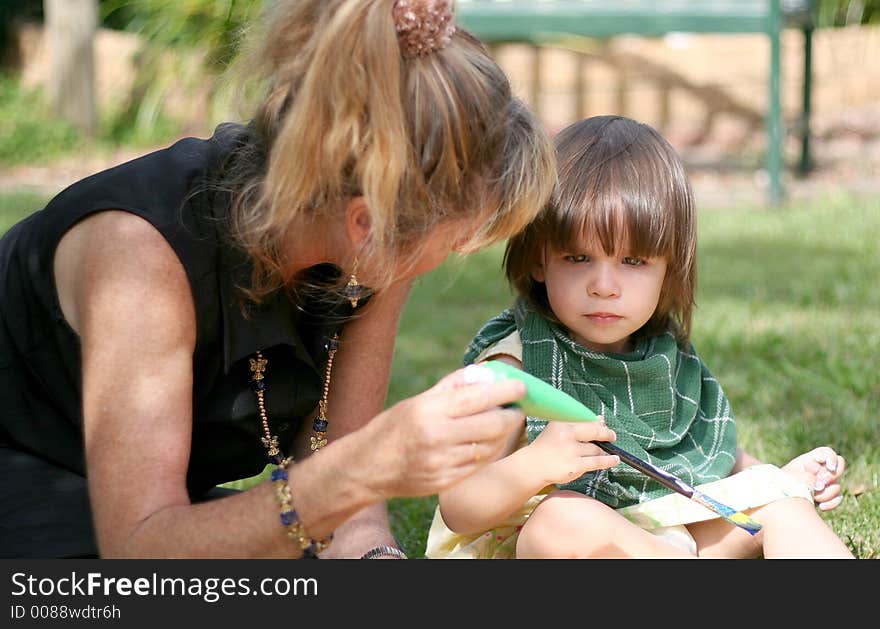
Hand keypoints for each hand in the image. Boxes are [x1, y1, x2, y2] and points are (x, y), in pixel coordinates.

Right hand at [353, 367, 527, 499]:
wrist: (367, 467)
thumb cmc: (393, 427)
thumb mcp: (418, 400)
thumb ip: (453, 386)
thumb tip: (486, 373)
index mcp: (429, 410)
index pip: (478, 398)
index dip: (505, 392)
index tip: (521, 387)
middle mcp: (437, 436)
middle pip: (492, 425)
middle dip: (511, 415)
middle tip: (516, 408)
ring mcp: (442, 462)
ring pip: (491, 447)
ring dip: (503, 434)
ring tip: (503, 423)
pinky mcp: (445, 482)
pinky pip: (479, 465)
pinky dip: (490, 451)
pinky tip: (488, 443)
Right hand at [524, 415, 618, 484]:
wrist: (533, 466)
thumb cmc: (547, 446)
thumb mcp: (558, 429)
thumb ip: (578, 424)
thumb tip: (601, 419)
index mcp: (562, 422)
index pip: (587, 420)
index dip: (598, 423)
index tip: (604, 426)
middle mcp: (566, 434)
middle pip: (595, 431)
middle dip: (607, 434)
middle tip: (612, 436)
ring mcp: (570, 451)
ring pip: (596, 449)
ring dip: (602, 451)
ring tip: (605, 452)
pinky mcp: (575, 465)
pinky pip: (597, 462)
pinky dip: (608, 461)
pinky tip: (615, 459)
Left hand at [782, 446, 845, 510]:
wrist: (780, 498)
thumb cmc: (783, 483)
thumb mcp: (791, 475)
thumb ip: (806, 474)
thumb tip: (820, 480)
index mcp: (810, 460)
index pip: (827, 453)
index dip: (831, 458)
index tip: (829, 467)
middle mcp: (821, 470)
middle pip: (839, 467)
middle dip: (831, 476)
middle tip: (820, 484)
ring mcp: (826, 483)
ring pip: (837, 486)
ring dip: (826, 493)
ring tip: (813, 496)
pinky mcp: (828, 496)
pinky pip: (838, 498)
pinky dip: (831, 503)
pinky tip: (821, 506)